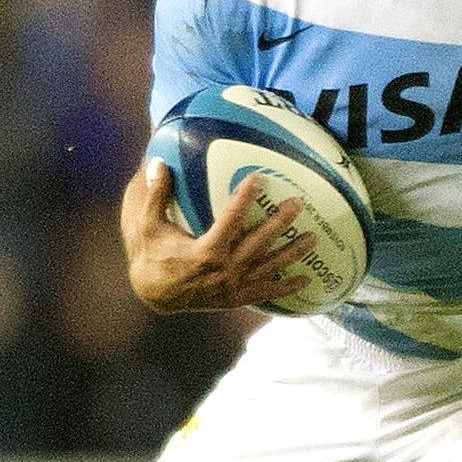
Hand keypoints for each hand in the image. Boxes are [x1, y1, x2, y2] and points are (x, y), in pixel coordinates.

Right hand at [120, 159, 318, 312]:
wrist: (153, 295)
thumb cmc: (151, 255)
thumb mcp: (148, 226)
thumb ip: (156, 195)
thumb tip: (158, 163)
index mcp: (205, 251)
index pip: (230, 220)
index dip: (245, 198)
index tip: (258, 178)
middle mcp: (224, 270)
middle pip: (259, 243)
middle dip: (280, 222)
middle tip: (297, 203)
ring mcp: (232, 287)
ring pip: (269, 267)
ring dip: (293, 253)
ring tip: (313, 238)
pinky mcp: (236, 299)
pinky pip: (265, 293)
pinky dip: (286, 287)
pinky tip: (306, 279)